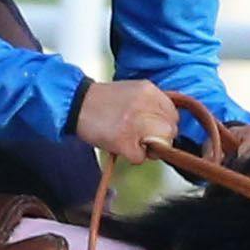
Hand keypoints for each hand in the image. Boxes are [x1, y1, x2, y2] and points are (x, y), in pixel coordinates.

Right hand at [71, 79, 187, 158]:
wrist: (76, 104)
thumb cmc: (101, 101)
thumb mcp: (133, 91)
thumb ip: (151, 103)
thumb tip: (165, 121)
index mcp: (149, 91)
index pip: (174, 114)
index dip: (165, 125)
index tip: (155, 129)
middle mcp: (145, 105)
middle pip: (171, 131)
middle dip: (161, 139)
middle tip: (145, 139)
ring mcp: (135, 123)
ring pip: (161, 144)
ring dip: (149, 149)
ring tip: (133, 143)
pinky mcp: (124, 141)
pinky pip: (140, 158)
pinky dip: (132, 157)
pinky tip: (121, 146)